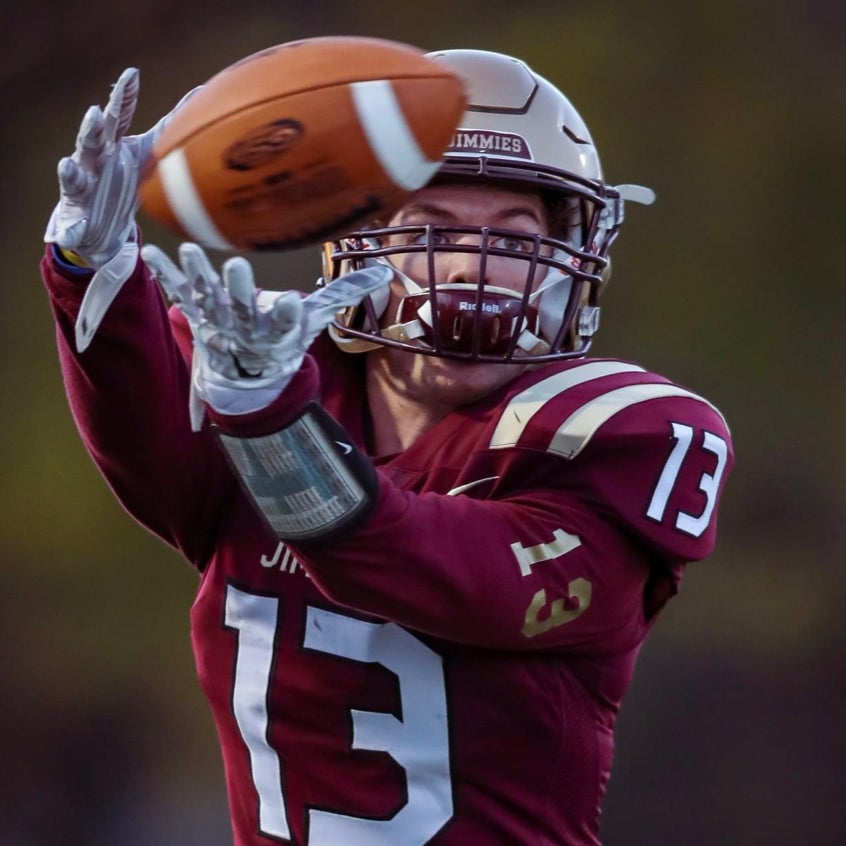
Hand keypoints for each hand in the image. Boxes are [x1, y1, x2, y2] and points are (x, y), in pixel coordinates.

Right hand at [46, 69, 198, 350]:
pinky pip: (71, 226)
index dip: (124, 97)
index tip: (132, 75)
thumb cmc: (123, 179)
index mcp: (112, 145)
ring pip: (73, 178)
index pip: (118, 116)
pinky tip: (67, 235)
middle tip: (95, 115)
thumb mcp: (145, 154)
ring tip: (67, 167)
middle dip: (92, 128)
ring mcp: (80, 188)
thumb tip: (196, 99)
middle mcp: (92, 162)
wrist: (99, 224)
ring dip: (70, 172)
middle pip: (90, 141)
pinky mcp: (75, 218)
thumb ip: (165, 129)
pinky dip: (69, 230)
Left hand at [141, 242, 391, 429]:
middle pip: (244, 312)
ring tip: (190, 251)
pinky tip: (151, 254)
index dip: (288, 317)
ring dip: (200, 277)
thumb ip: (342, 295)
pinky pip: (180, 295)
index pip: (287, 326)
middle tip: (237, 268)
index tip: (290, 303)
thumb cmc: (280, 344)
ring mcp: (218, 324)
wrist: (245, 379)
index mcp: (278, 336)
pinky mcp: (197, 315)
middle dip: (239, 291)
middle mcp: (246, 331)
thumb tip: (384, 275)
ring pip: (209, 301)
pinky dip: (166, 275)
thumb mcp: (313, 324)